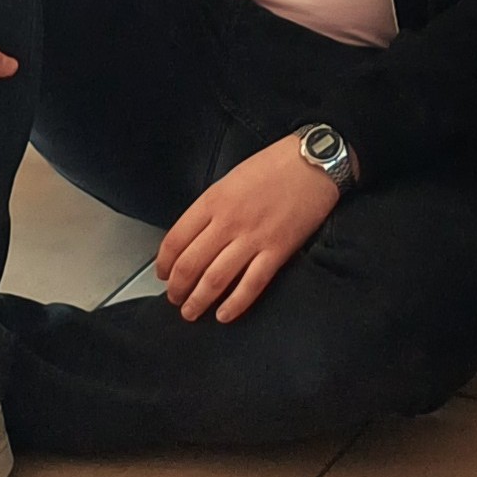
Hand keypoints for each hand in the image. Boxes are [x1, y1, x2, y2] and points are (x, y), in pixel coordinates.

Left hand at [156, 132, 342, 321]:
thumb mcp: (231, 178)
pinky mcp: (278, 251)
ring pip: (215, 279)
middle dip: (177, 288)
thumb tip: (196, 237)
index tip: (163, 275)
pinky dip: (235, 304)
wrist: (314, 161)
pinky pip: (251, 285)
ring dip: (198, 301)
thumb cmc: (273, 165)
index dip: (164, 264)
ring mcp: (253, 238)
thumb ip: (212, 207)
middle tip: (175, 298)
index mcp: (214, 200)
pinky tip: (224, 315)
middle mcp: (228, 221)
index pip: (175, 240)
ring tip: (191, 312)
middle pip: (190, 264)